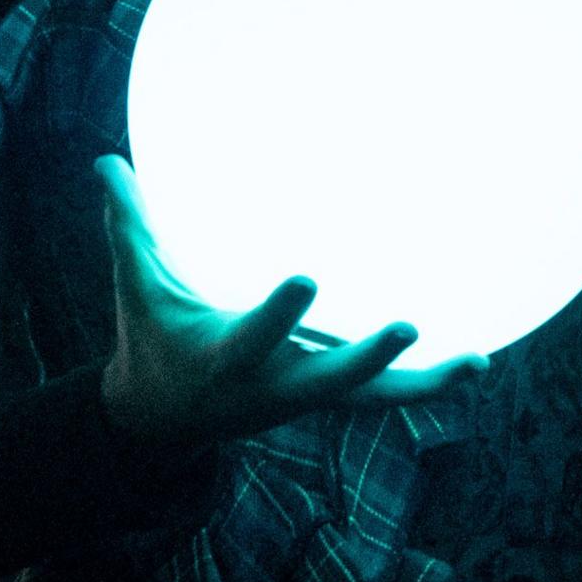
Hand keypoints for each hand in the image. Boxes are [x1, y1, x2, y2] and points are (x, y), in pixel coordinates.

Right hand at [94, 154, 486, 448]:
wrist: (163, 421)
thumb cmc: (153, 337)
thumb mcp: (137, 287)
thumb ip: (130, 225)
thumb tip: (105, 160)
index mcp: (223, 360)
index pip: (254, 339)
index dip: (281, 315)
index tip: (309, 280)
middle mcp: (272, 387)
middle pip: (330, 381)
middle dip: (368, 359)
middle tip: (409, 326)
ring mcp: (306, 398)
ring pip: (370, 400)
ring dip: (421, 383)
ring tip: (475, 361)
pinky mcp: (326, 401)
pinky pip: (381, 398)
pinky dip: (424, 384)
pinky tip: (473, 361)